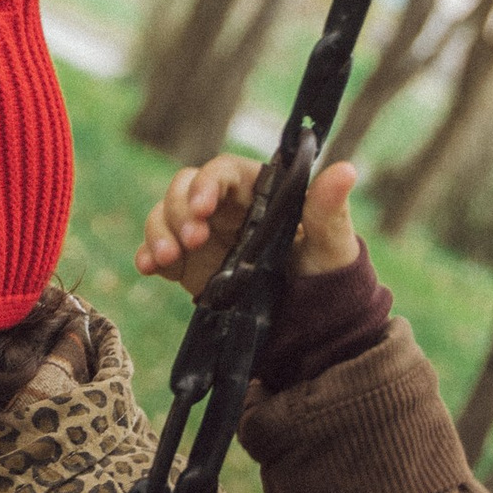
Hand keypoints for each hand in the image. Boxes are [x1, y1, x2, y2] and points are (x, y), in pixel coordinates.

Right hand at [136, 153, 360, 302]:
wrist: (307, 322)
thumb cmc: (325, 273)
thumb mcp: (331, 244)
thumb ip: (328, 209)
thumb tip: (346, 170)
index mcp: (256, 191)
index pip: (222, 172)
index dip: (207, 183)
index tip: (203, 208)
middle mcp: (224, 207)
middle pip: (184, 188)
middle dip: (178, 209)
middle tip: (192, 240)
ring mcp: (202, 235)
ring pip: (165, 214)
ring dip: (158, 230)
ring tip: (165, 258)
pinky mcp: (186, 263)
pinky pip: (157, 248)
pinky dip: (146, 254)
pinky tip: (148, 267)